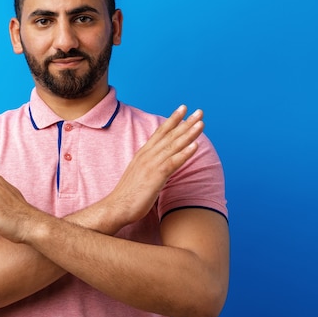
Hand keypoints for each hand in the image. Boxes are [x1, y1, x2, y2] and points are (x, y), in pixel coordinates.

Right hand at [105, 105, 203, 228]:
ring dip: (188, 134)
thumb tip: (160, 161)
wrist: (117, 207)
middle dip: (185, 122)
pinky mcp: (155, 176)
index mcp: (143, 154)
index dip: (172, 120)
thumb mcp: (139, 173)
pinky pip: (172, 163)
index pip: (160, 133)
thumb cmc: (129, 194)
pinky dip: (184, 153)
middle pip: (169, 136)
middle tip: (199, 111)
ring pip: (173, 146)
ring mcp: (151, 165)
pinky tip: (195, 146)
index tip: (183, 109)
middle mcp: (147, 155)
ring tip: (200, 123)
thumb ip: (150, 164)